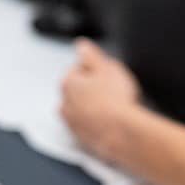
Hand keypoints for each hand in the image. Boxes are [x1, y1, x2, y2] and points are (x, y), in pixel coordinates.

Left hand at [60, 38, 140, 161]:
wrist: (121, 133)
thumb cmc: (115, 100)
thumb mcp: (107, 67)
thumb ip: (92, 55)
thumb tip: (81, 45)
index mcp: (68, 83)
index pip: (77, 69)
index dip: (96, 69)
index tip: (109, 73)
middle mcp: (64, 104)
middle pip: (78, 91)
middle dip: (93, 89)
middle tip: (114, 90)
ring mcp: (72, 124)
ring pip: (82, 109)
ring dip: (94, 107)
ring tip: (115, 107)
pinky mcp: (82, 139)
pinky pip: (88, 126)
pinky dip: (97, 123)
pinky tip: (113, 122)